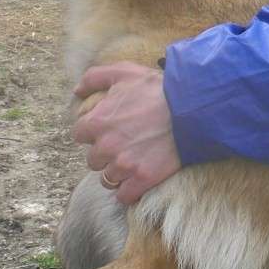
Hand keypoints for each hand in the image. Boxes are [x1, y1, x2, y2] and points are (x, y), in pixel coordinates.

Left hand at [72, 63, 180, 204]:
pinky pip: (124, 195)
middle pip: (92, 160)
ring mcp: (124, 165)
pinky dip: (128, 191)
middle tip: (123, 145)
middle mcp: (106, 146)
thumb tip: (77, 91)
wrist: (192, 109)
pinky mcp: (142, 179)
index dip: (93, 132)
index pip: (79, 135)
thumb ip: (94, 78)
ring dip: (116, 172)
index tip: (108, 129)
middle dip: (104, 153)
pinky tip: (137, 180)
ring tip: (132, 162)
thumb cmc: (158, 89)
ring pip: (107, 179)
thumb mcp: (124, 72)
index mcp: (98, 121)